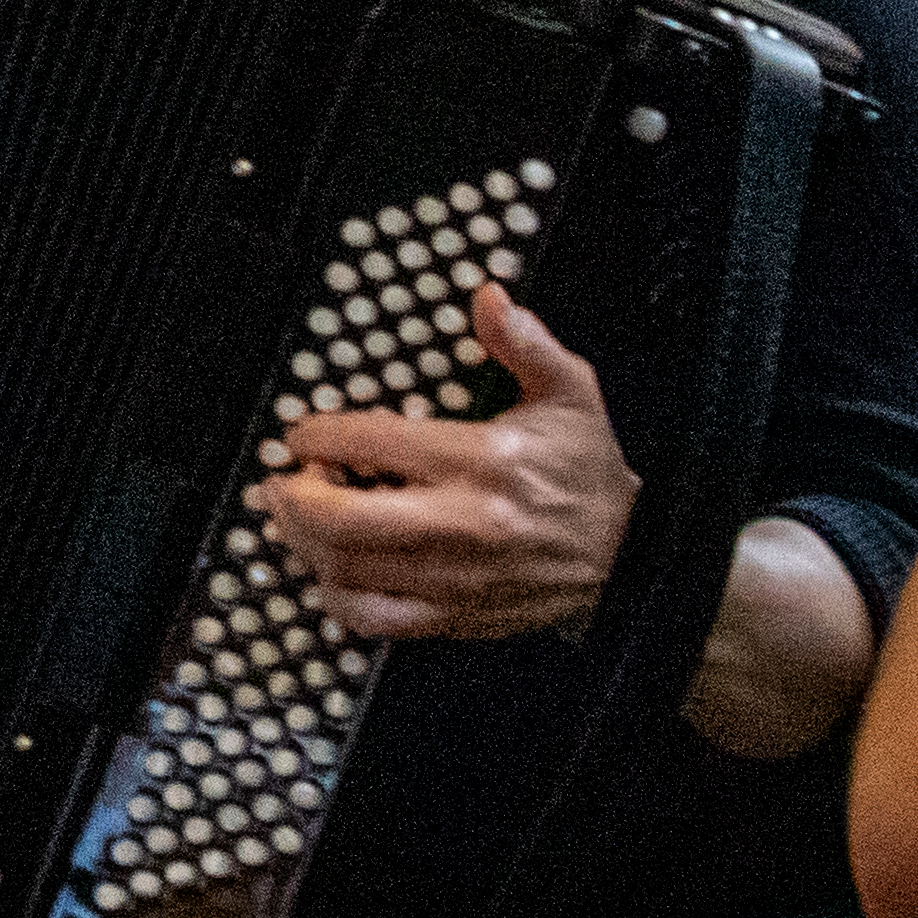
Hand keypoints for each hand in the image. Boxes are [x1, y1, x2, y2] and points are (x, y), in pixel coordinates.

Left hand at [254, 287, 638, 640]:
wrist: (632, 556)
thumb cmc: (589, 472)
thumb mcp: (570, 393)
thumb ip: (525, 344)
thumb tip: (490, 298)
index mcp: (481, 459)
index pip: (373, 442)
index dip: (321, 434)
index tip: (303, 432)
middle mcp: (462, 522)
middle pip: (344, 517)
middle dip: (296, 495)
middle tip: (285, 479)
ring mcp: (456, 576)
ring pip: (350, 568)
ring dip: (306, 542)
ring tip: (297, 518)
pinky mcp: (457, 616)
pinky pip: (377, 618)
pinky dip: (339, 598)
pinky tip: (332, 572)